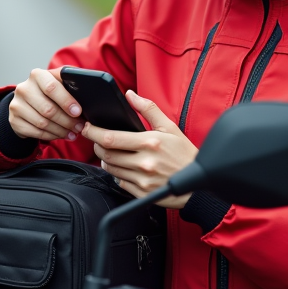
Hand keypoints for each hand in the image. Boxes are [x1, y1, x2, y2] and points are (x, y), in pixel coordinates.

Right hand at [8, 68, 84, 141]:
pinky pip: (36, 133)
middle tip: (80, 127)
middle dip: (67, 121)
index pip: (51, 87)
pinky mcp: (14, 120)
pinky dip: (51, 136)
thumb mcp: (58, 82)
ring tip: (73, 133)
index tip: (78, 112)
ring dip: (61, 130)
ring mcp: (16, 105)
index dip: (66, 101)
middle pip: (48, 109)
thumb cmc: (49, 91)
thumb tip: (90, 89)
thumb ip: (71, 82)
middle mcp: (24, 89)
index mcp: (37, 75)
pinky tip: (61, 135)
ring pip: (42, 123)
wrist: (26, 102)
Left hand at [82, 91, 196, 208]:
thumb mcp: (169, 127)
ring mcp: (142, 180)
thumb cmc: (184, 154)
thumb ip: (148, 109)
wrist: (199, 185)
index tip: (88, 127)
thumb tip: (130, 94)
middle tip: (98, 140)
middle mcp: (144, 162)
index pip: (110, 138)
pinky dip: (117, 174)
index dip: (93, 132)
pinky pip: (119, 183)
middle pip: (106, 154)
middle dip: (97, 145)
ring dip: (106, 160)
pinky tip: (124, 167)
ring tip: (111, 152)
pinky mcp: (142, 194)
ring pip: (110, 169)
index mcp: (149, 143)